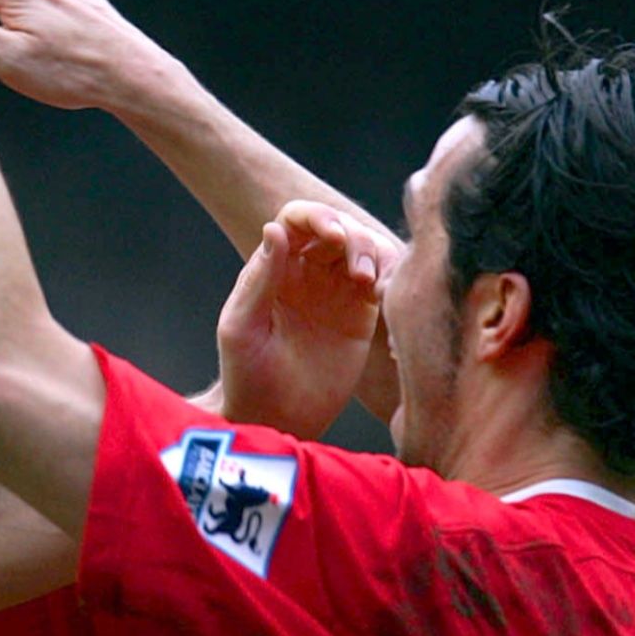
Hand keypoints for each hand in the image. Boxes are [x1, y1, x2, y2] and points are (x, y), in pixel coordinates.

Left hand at [215, 201, 391, 438]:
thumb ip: (260, 280)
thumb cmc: (245, 374)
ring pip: (364, 249)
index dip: (317, 217)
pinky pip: (383, 281)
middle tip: (357, 271)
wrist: (275, 418)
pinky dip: (391, 277)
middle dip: (352, 237)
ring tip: (369, 286)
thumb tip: (275, 229)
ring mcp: (336, 292)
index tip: (333, 236)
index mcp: (273, 268)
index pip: (296, 220)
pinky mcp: (362, 315)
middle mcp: (306, 273)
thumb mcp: (243, 327)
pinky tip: (383, 295)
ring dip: (373, 255)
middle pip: (337, 228)